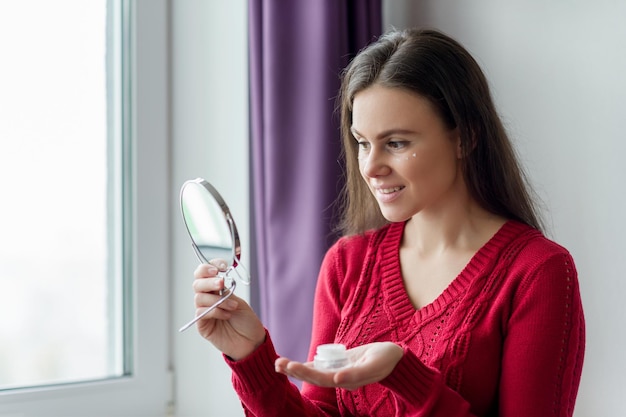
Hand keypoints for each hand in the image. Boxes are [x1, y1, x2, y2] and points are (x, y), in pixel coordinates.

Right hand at [192, 260, 265, 359]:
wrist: (251, 341)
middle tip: (221, 283)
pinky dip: (215, 311)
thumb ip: (226, 291)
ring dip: (217, 300)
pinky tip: (227, 315)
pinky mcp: (202, 325)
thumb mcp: (238, 301)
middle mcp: (207, 299)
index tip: (222, 266)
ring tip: (232, 306)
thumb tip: (218, 278)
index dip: (209, 266)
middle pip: (197, 283)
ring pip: (199, 297)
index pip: (204, 273)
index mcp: (215, 290)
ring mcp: (204, 311)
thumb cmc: (246, 321)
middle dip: (209, 281)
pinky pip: (201, 313)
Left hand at [275, 342, 402, 389]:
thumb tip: (337, 379)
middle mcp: (339, 379)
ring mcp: (337, 373)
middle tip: (278, 364)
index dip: (306, 373)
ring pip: (313, 373)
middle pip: (313, 377)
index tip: (292, 366)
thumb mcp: (374, 365)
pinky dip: (304, 366)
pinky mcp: (337, 366)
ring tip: (278, 363)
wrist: (394, 358)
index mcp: (347, 380)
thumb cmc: (386, 359)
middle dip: (295, 371)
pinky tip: (290, 364)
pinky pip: (317, 367)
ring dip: (295, 369)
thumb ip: (357, 374)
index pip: (322, 378)